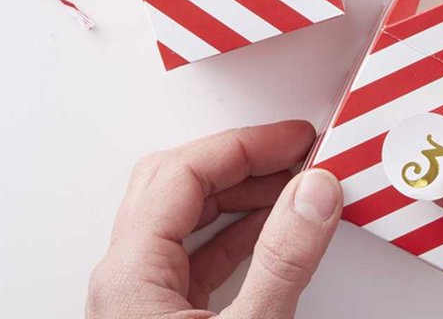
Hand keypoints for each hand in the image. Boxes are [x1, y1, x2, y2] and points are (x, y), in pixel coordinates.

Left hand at [87, 121, 341, 318]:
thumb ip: (283, 261)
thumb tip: (315, 193)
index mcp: (129, 276)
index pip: (185, 173)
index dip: (247, 146)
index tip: (296, 140)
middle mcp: (126, 282)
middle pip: (178, 184)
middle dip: (243, 160)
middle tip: (295, 154)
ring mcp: (140, 303)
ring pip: (186, 218)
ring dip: (243, 193)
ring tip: (296, 189)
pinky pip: (196, 255)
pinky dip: (238, 231)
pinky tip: (274, 231)